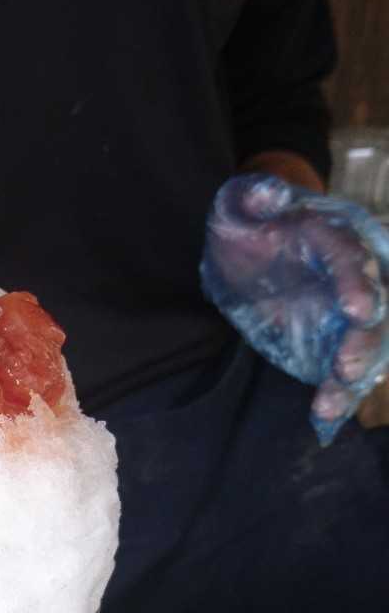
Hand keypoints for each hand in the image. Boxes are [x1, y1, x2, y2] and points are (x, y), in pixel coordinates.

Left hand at [201, 173, 388, 442]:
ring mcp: (348, 313)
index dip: (357, 283)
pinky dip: (338, 396)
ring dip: (356, 374)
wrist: (249, 249)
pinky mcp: (334, 342)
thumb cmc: (247, 222)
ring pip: (368, 345)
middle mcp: (355, 275)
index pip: (354, 258)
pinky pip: (344, 371)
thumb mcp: (237, 206)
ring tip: (333, 400)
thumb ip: (252, 197)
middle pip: (376, 307)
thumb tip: (266, 192)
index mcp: (337, 236)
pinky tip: (324, 419)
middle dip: (365, 339)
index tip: (357, 309)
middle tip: (346, 366)